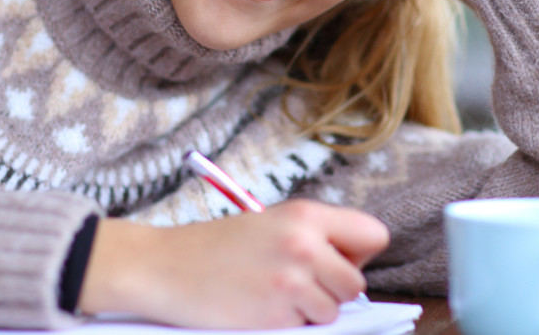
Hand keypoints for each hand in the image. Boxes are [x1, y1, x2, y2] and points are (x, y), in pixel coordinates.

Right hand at [77, 200, 389, 328]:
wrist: (165, 266)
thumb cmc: (217, 246)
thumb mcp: (271, 222)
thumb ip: (314, 237)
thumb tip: (352, 269)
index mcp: (306, 215)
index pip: (374, 235)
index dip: (358, 253)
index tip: (336, 259)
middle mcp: (305, 245)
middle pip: (356, 283)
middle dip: (333, 289)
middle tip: (297, 283)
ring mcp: (291, 282)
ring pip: (333, 311)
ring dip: (310, 310)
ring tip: (272, 293)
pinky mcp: (276, 315)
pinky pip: (306, 328)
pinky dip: (288, 323)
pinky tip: (259, 306)